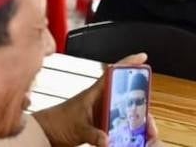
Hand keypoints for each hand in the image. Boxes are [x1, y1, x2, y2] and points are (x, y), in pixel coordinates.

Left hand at [34, 53, 162, 146]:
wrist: (47, 133)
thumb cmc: (57, 123)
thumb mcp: (78, 128)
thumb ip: (93, 135)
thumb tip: (107, 140)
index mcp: (95, 93)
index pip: (113, 73)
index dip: (128, 63)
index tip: (143, 57)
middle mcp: (100, 100)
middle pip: (125, 94)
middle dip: (139, 100)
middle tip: (148, 112)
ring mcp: (101, 112)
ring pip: (124, 110)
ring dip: (134, 117)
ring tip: (143, 127)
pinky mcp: (100, 124)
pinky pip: (118, 124)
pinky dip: (126, 130)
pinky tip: (131, 137)